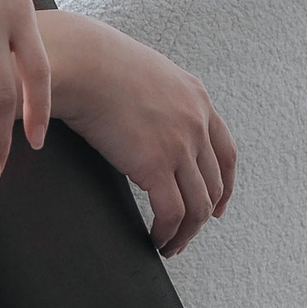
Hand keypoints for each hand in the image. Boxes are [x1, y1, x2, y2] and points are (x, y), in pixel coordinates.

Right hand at [41, 12, 236, 255]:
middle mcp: (196, 122)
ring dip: (186, 233)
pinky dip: (168, 233)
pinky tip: (155, 239)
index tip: (216, 206)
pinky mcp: (156, 165)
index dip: (224, 185)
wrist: (80, 62)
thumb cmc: (96, 63)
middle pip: (213, 184)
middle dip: (203, 215)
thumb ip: (158, 96)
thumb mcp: (145, 72)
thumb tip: (144, 115)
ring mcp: (180, 145)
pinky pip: (173, 213)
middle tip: (186, 232)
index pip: (225, 152)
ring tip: (169, 246)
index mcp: (196, 98)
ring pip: (198, 206)